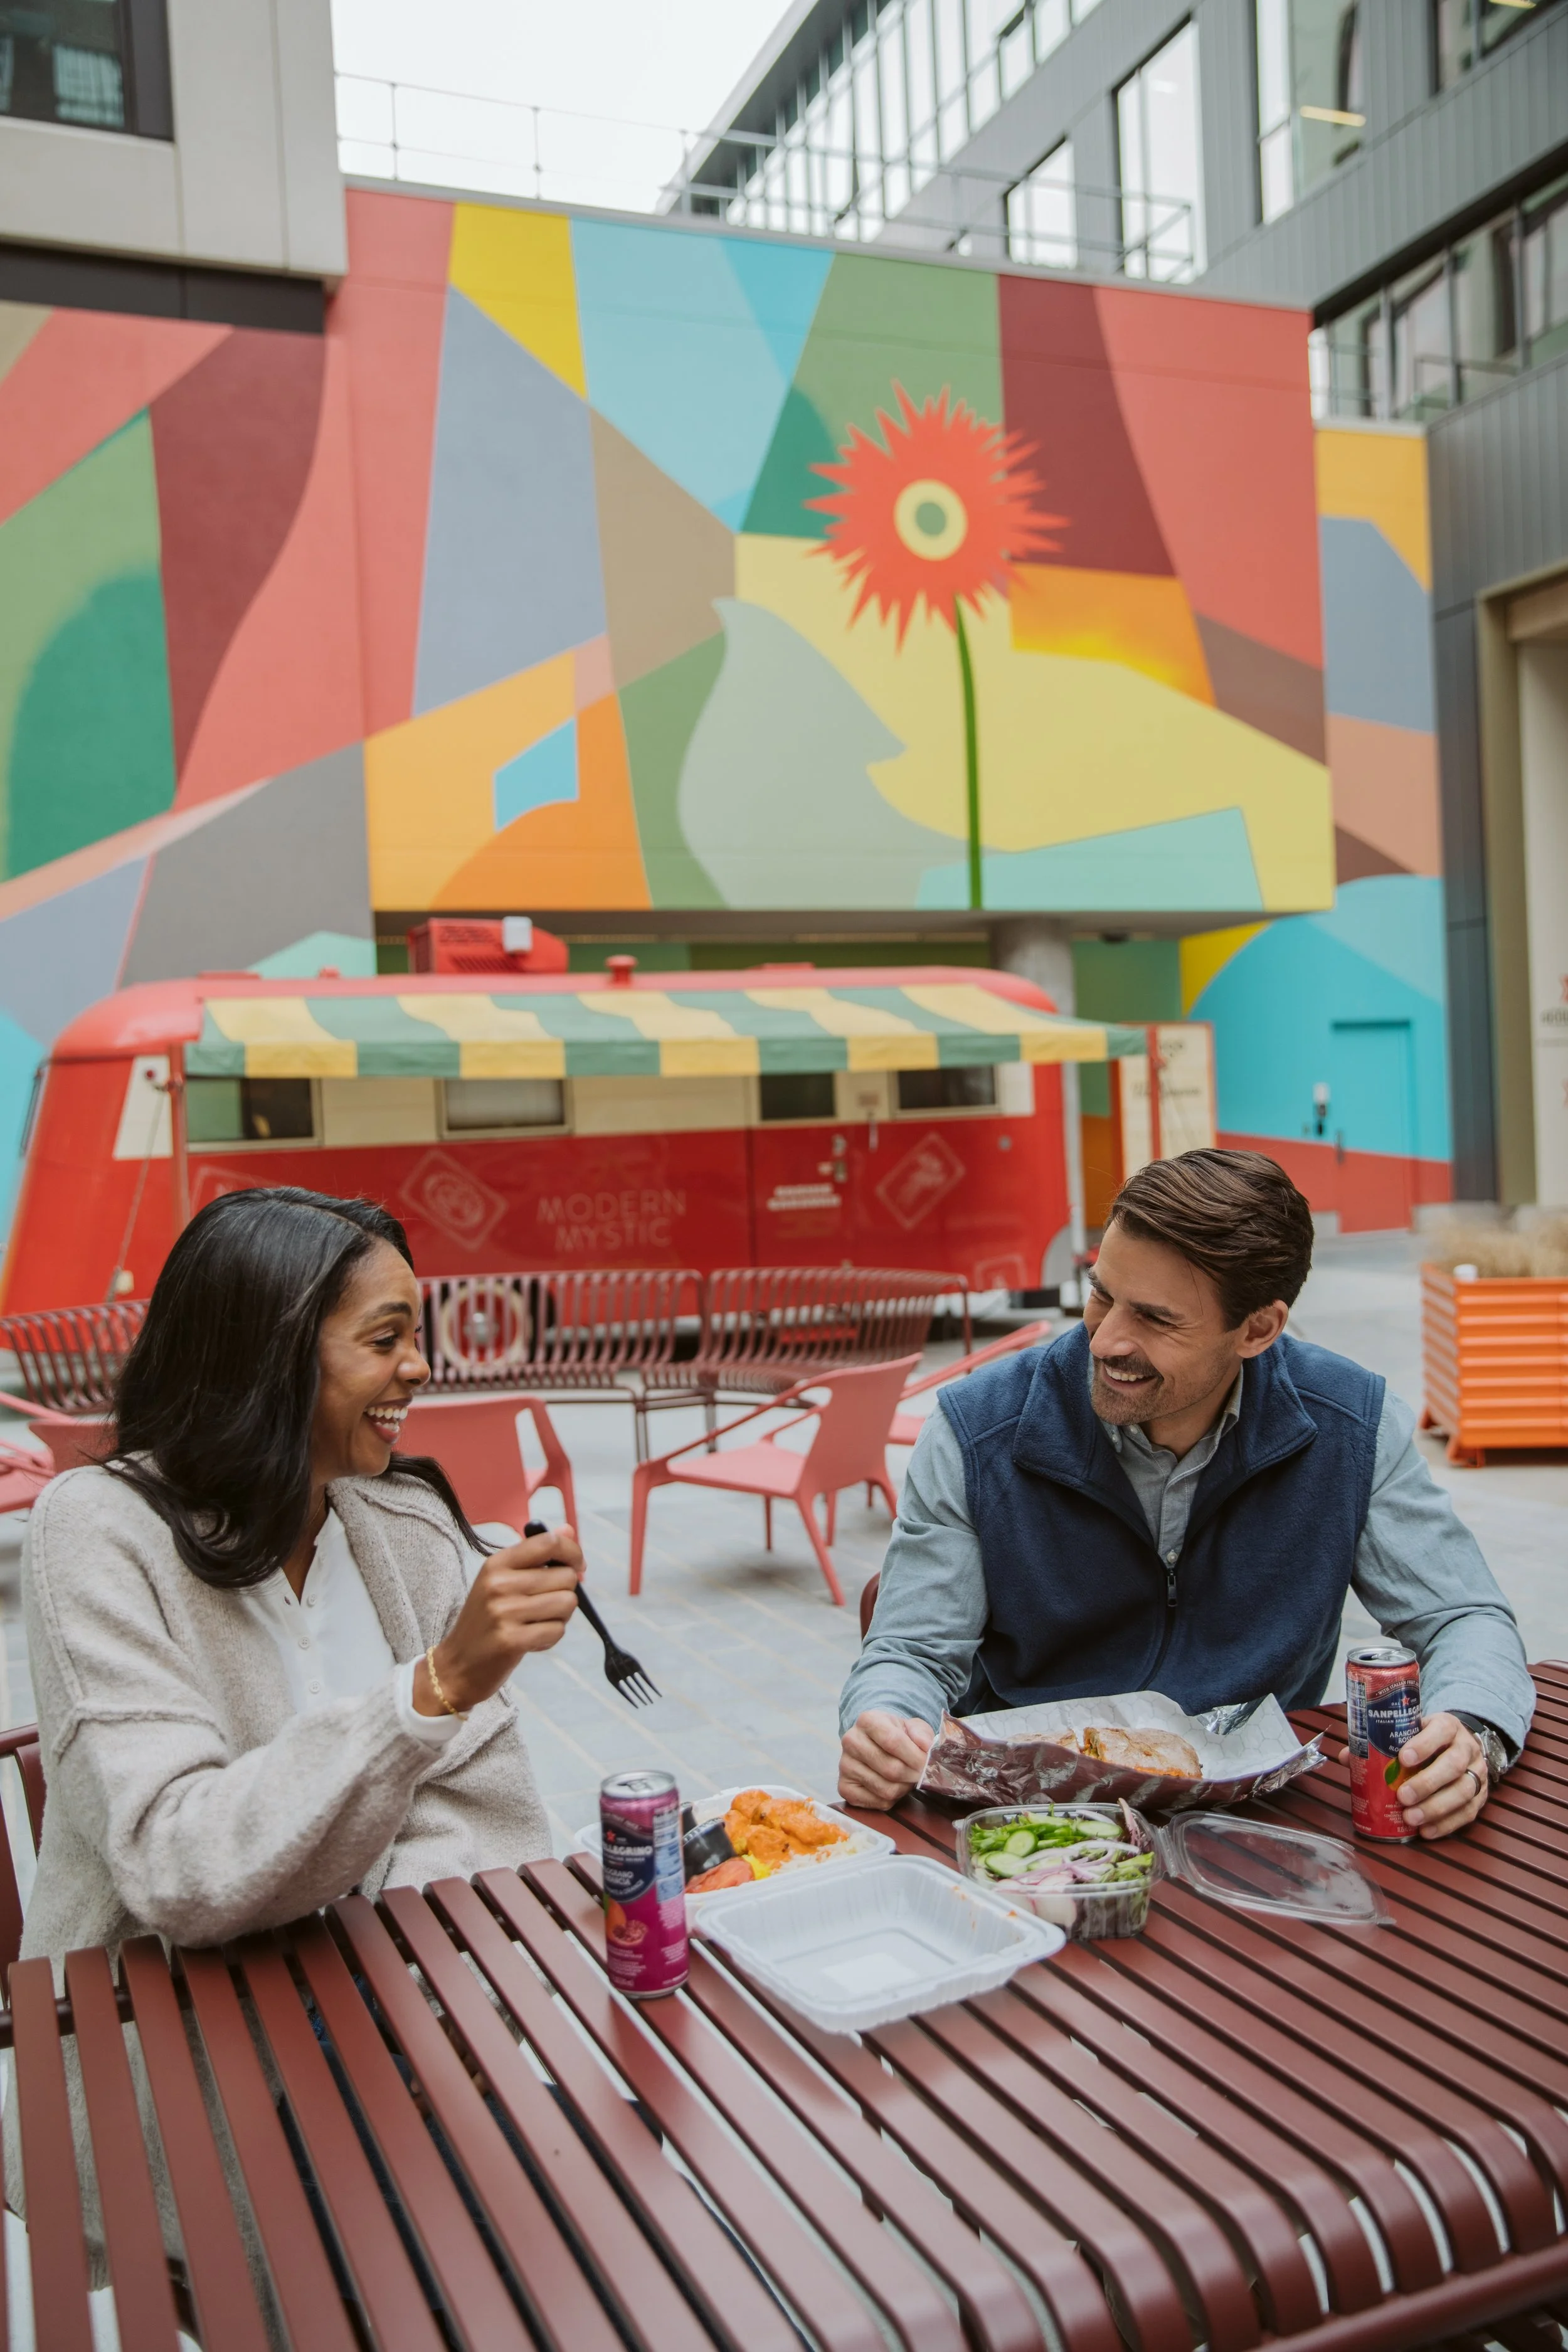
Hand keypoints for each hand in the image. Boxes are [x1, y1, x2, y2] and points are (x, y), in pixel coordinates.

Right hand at [414, 1524, 581, 1715]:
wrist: (457, 1665)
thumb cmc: (486, 1620)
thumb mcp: (502, 1580)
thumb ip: (536, 1555)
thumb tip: (569, 1529)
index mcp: (497, 1563)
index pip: (549, 1543)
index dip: (573, 1553)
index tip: (576, 1567)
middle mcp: (499, 1583)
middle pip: (566, 1577)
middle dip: (565, 1593)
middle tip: (544, 1606)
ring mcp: (504, 1612)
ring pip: (567, 1603)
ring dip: (560, 1617)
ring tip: (536, 1623)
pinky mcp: (511, 1640)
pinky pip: (557, 1630)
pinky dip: (551, 1637)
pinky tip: (530, 1640)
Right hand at [838, 1710, 934, 1809]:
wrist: (875, 1743)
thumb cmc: (896, 1735)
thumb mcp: (912, 1726)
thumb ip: (921, 1733)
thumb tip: (926, 1747)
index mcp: (867, 1720)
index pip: (893, 1741)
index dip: (915, 1756)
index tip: (928, 1763)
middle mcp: (851, 1741)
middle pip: (891, 1769)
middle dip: (913, 1775)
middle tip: (922, 1774)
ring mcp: (845, 1765)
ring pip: (886, 1789)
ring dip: (903, 1788)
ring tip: (907, 1779)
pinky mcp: (845, 1787)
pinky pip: (877, 1802)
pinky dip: (891, 1800)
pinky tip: (893, 1786)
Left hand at [1336, 1709, 1487, 1839]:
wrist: (1461, 1745)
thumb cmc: (1428, 1740)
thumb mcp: (1410, 1731)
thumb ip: (1380, 1742)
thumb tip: (1346, 1757)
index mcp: (1447, 1726)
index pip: (1440, 1731)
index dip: (1424, 1744)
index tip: (1403, 1758)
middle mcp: (1466, 1748)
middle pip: (1453, 1765)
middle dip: (1427, 1783)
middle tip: (1402, 1796)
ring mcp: (1477, 1773)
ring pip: (1463, 1791)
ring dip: (1436, 1808)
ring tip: (1411, 1819)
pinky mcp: (1481, 1797)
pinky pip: (1468, 1813)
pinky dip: (1446, 1824)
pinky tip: (1426, 1831)